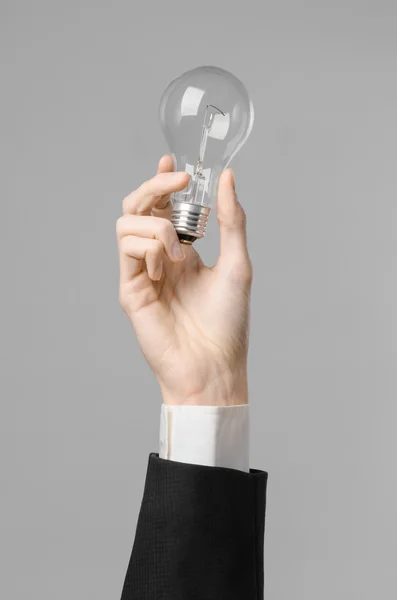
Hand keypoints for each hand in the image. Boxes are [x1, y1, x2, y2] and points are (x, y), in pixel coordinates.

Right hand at [117, 156, 252, 405]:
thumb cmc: (228, 322)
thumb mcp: (238, 264)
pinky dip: (148, 245)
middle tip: (177, 178)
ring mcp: (142, 272)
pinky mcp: (129, 288)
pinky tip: (167, 265)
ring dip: (156, 223)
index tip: (172, 162)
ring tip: (180, 247)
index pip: (164, 208)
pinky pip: (128, 248)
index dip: (163, 181)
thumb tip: (228, 178)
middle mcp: (160, 259)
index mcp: (183, 252)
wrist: (214, 365)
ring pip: (127, 223)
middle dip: (154, 186)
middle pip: (139, 207)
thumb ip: (232, 221)